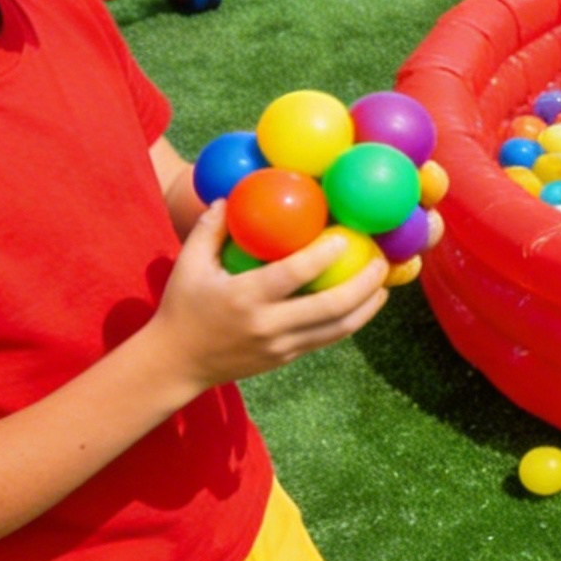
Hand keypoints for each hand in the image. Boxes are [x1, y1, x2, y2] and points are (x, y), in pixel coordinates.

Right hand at [147, 202, 388, 387]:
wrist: (176, 363)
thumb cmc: (182, 307)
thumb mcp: (188, 266)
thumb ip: (209, 230)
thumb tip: (228, 196)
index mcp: (244, 298)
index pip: (292, 276)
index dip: (322, 257)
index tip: (344, 238)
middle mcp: (267, 326)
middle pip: (329, 308)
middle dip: (362, 285)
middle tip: (381, 262)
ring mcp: (280, 347)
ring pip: (336, 329)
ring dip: (366, 307)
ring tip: (383, 284)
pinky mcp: (286, 359)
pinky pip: (325, 339)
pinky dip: (349, 322)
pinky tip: (363, 304)